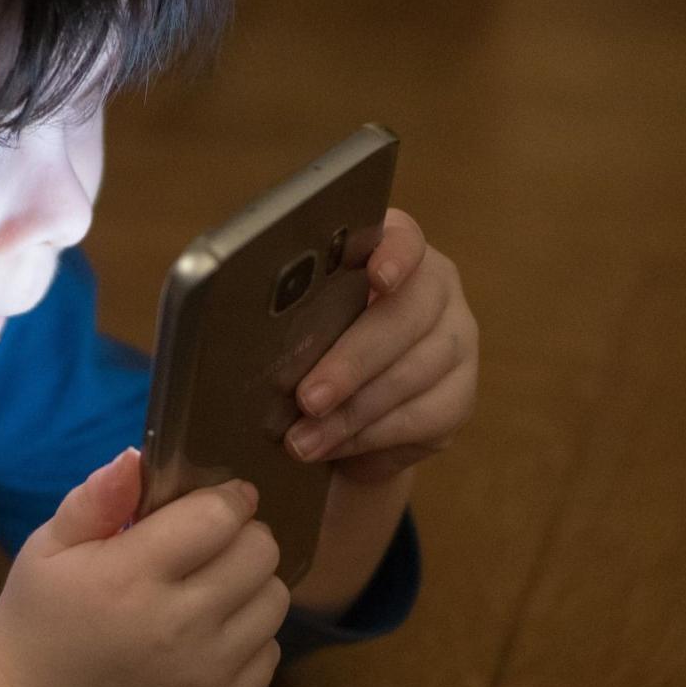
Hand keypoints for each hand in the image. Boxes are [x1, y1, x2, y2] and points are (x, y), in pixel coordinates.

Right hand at [0, 449, 286, 686]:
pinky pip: (270, 652)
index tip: (224, 496)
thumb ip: (95, 500)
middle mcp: (177, 624)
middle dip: (245, 535)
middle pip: (260, 554)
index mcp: (130, 576)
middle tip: (216, 541)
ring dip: (253, 583)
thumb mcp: (48, 548)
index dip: (229, 497)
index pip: (218, 517)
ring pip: (275, 601)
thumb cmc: (39, 617)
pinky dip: (251, 635)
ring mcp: (204, 672)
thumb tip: (137, 457)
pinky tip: (213, 631)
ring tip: (216, 584)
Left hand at [286, 208, 478, 483]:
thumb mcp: (281, 322)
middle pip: (406, 316)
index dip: (393, 255)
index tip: (376, 277)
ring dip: (353, 412)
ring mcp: (455, 341)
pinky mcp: (460, 395)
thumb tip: (226, 329)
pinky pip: (424, 417)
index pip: (403, 239)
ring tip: (304, 439)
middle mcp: (434, 289)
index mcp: (390, 251)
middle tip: (307, 397)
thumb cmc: (301, 348)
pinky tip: (334, 447)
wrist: (337, 410)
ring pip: (415, 373)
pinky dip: (372, 436)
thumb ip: (269, 312)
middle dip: (351, 361)